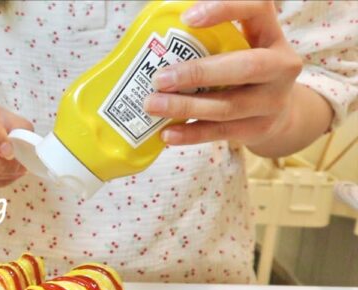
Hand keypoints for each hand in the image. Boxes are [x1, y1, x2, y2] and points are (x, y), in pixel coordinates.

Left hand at [144, 1, 302, 148]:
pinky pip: (221, 132)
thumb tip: (158, 27)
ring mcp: (273, 101)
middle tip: (159, 78)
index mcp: (271, 35)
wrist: (281, 114)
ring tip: (152, 105)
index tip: (188, 18)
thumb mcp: (239, 47)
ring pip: (228, 106)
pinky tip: (166, 133)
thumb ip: (210, 37)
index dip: (226, 9)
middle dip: (198, 73)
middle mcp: (280, 66)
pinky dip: (191, 133)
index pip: (258, 9)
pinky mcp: (259, 129)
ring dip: (186, 107)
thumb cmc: (244, 71)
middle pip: (246, 67)